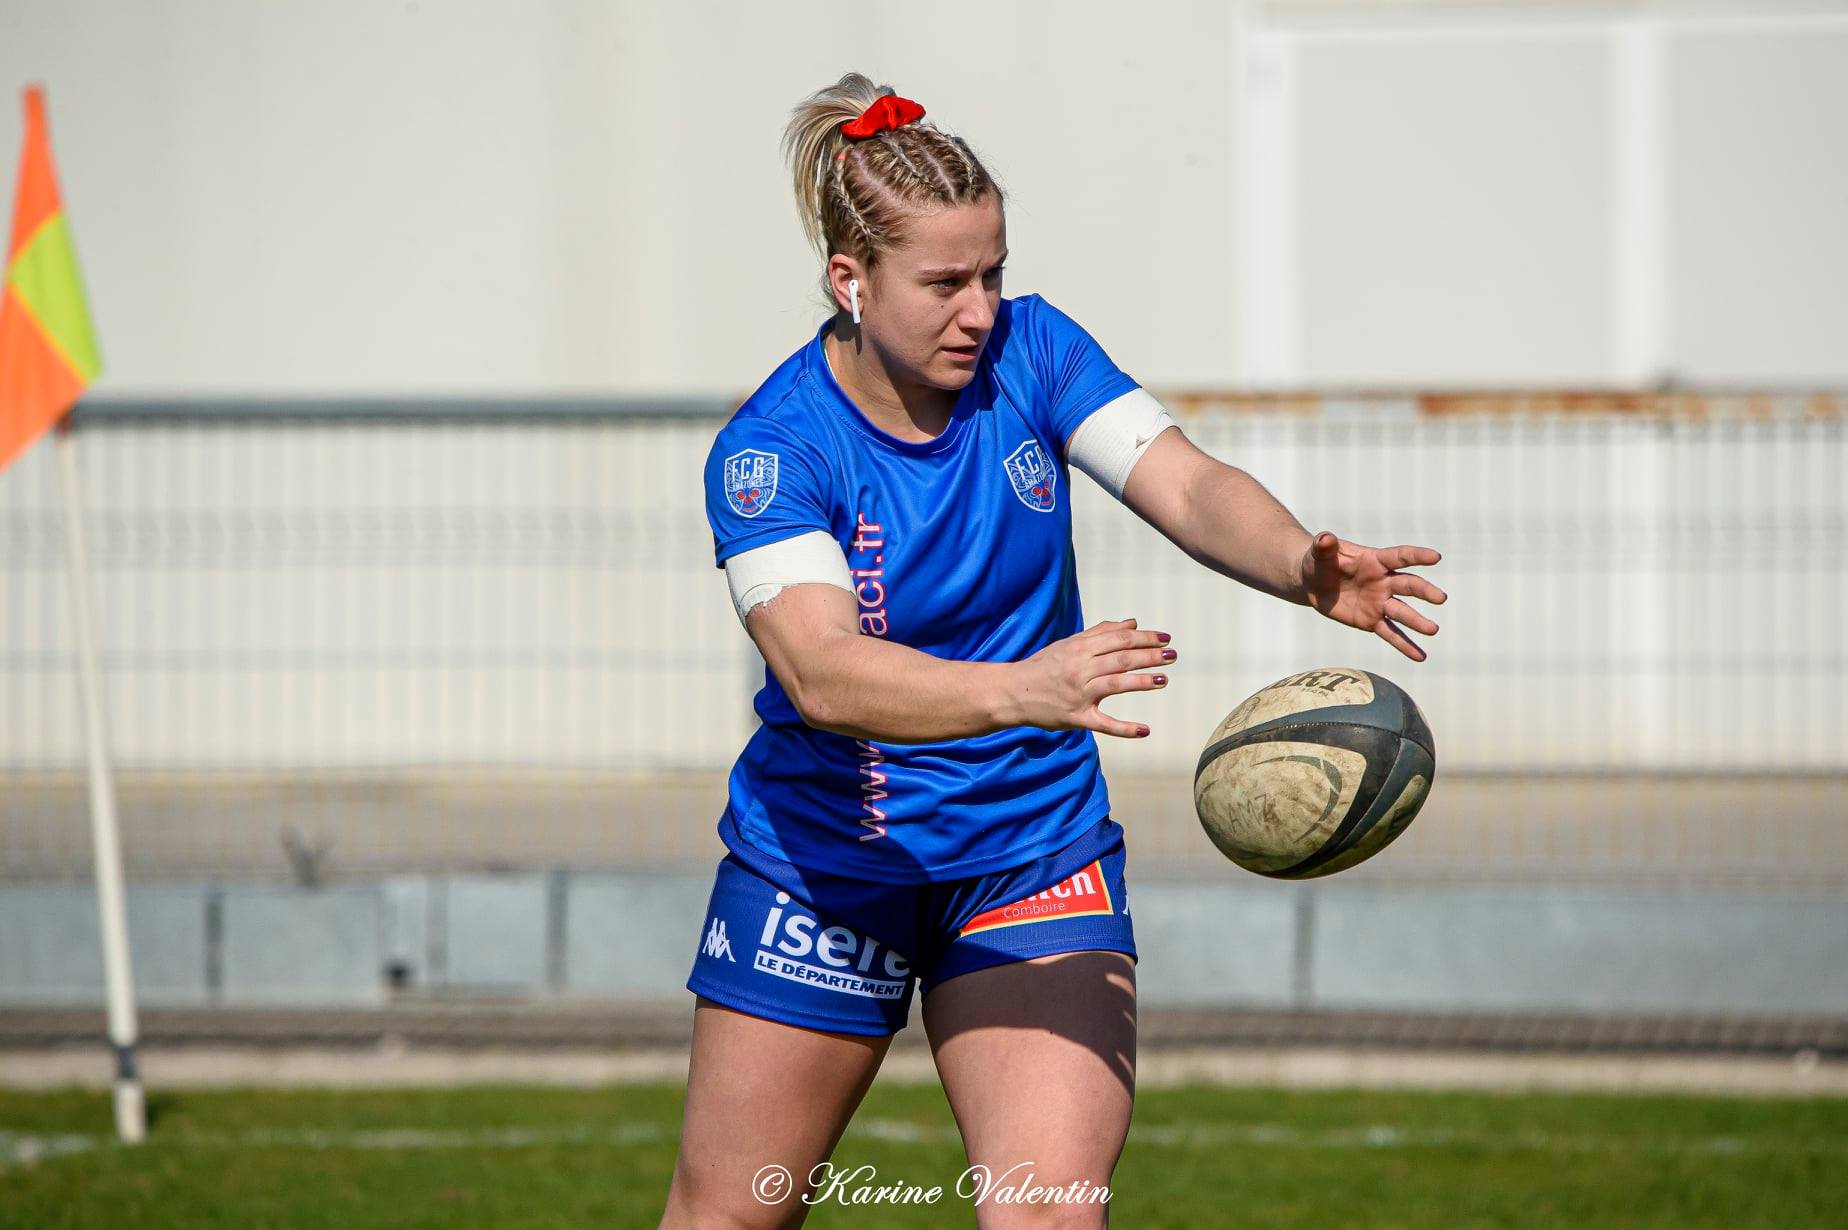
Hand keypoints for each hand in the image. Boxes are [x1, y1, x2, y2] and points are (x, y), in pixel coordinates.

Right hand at [1010, 618, 1173, 737]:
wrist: (1013, 692)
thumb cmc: (1043, 666)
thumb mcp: (1069, 644)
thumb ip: (1100, 633)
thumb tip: (1132, 623)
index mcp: (1079, 649)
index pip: (1117, 640)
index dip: (1143, 638)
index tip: (1165, 639)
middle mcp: (1079, 669)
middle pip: (1119, 659)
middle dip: (1148, 656)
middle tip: (1172, 655)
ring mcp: (1078, 694)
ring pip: (1114, 684)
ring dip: (1141, 681)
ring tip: (1164, 679)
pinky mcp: (1076, 718)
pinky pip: (1103, 723)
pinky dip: (1124, 728)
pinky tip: (1145, 730)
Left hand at [1300, 531, 1446, 661]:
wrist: (1312, 582)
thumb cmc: (1319, 562)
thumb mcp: (1318, 551)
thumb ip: (1324, 545)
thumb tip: (1325, 538)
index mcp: (1375, 560)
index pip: (1400, 557)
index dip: (1417, 556)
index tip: (1436, 558)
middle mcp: (1383, 581)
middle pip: (1408, 585)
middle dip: (1424, 591)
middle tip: (1440, 598)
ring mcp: (1379, 602)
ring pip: (1402, 612)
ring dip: (1417, 621)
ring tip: (1433, 630)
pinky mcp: (1371, 620)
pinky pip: (1390, 634)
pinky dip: (1405, 645)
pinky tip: (1420, 657)